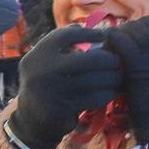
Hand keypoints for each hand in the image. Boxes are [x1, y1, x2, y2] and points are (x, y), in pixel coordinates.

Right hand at [11, 26, 125, 148]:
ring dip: (111, 78)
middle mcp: (41, 70)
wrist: (31, 120)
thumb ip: (67, 46)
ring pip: (94, 80)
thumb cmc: (49, 84)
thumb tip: (98, 29)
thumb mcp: (49, 62)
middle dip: (108, 60)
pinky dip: (106, 94)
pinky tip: (109, 92)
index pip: (65, 35)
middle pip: (87, 59)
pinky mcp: (61, 109)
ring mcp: (50, 91)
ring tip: (117, 77)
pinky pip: (94, 98)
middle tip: (117, 62)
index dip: (88, 33)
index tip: (104, 36)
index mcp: (38, 54)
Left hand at [102, 11, 148, 142]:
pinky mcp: (135, 61)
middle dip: (135, 30)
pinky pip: (120, 39)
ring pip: (131, 28)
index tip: (146, 36)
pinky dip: (112, 39)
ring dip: (122, 35)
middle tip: (128, 44)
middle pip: (146, 21)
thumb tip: (140, 24)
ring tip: (118, 46)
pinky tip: (108, 45)